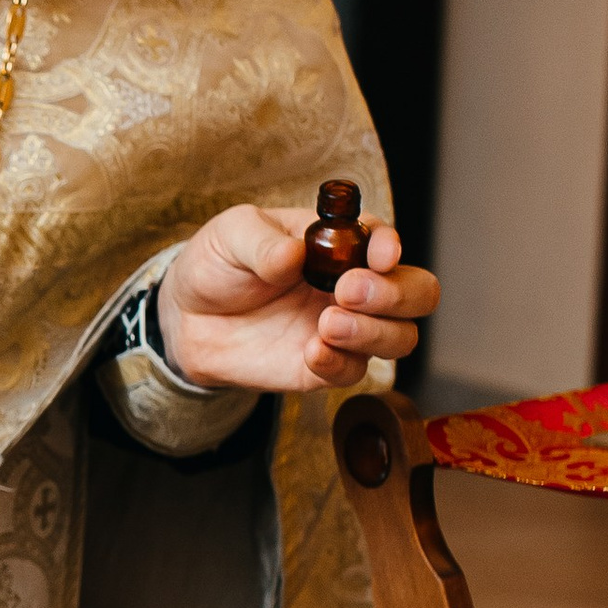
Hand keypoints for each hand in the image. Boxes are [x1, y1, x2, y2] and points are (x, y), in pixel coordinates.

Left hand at [155, 203, 437, 393]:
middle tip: (347, 291)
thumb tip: (293, 256)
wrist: (189, 318)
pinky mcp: (325, 365)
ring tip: (327, 323)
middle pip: (418, 293)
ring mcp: (345, 328)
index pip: (385, 241)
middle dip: (396, 294)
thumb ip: (262, 242)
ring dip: (374, 332)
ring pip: (400, 337)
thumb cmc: (219, 264)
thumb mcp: (231, 235)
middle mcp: (354, 285)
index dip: (390, 246)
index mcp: (341, 243)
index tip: (377, 256)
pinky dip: (339, 363)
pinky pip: (354, 372)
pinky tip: (311, 351)